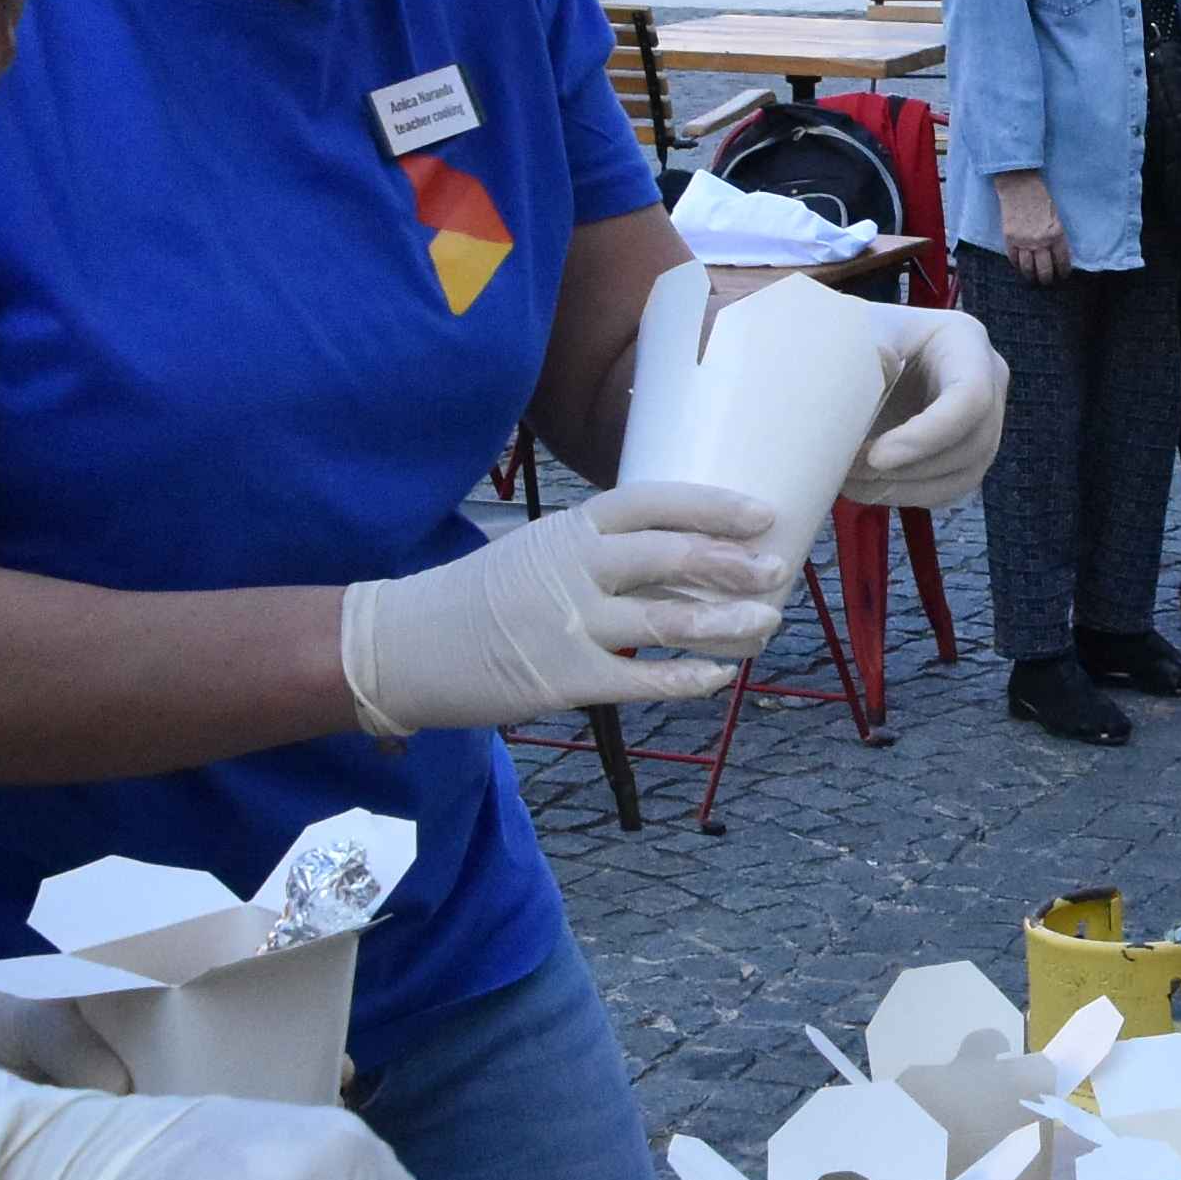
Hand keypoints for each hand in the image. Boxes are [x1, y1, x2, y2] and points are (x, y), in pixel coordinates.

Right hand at [340, 486, 784, 732]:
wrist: (401, 646)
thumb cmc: (475, 598)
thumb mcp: (534, 552)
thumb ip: (594, 551)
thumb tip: (673, 554)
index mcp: (568, 529)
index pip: (651, 501)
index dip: (712, 505)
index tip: (762, 512)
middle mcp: (572, 566)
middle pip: (669, 554)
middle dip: (731, 561)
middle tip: (779, 568)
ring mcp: (567, 622)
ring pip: (665, 617)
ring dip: (724, 620)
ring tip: (767, 622)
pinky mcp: (561, 677)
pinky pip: (639, 677)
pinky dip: (684, 678)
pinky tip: (718, 677)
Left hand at [841, 304, 1010, 509]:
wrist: (852, 356)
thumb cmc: (856, 337)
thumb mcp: (853, 333)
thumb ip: (864, 351)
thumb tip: (883, 362)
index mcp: (964, 340)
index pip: (970, 397)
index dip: (927, 436)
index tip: (875, 457)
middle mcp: (987, 378)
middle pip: (972, 442)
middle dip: (911, 467)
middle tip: (853, 470)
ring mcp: (983, 418)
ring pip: (965, 473)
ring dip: (906, 488)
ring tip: (854, 481)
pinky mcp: (966, 451)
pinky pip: (950, 488)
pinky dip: (907, 495)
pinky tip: (867, 487)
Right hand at [994, 169, 1071, 285]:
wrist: (1019, 186)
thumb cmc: (1040, 197)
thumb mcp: (1055, 217)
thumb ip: (1056, 235)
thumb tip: (1055, 253)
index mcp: (1056, 234)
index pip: (1062, 261)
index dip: (1063, 272)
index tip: (1063, 275)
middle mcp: (1040, 241)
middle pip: (1044, 270)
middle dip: (1047, 279)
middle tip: (1047, 282)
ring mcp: (1024, 241)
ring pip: (1028, 268)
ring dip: (1031, 276)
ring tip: (1033, 279)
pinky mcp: (1010, 239)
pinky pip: (1013, 259)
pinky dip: (1017, 265)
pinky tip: (1020, 266)